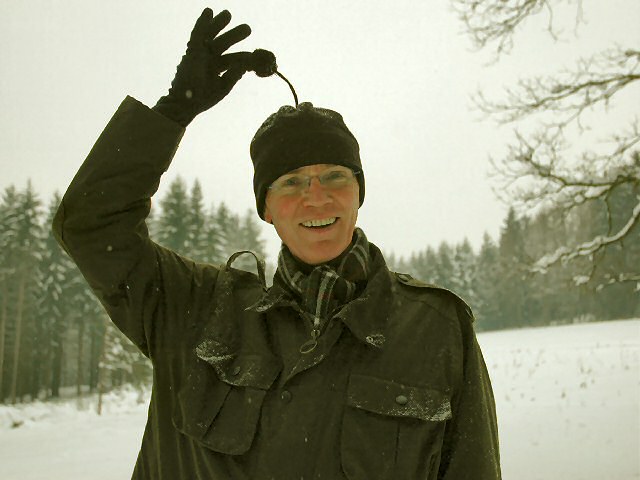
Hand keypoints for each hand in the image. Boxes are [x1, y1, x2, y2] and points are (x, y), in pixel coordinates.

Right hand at [154, 8, 251, 125]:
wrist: (187, 103)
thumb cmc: (203, 98)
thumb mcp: (223, 87)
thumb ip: (234, 75)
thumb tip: (246, 65)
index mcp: (216, 69)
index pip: (232, 60)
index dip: (243, 57)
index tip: (253, 55)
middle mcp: (209, 60)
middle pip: (223, 43)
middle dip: (235, 35)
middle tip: (247, 28)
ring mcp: (200, 55)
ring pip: (211, 36)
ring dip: (219, 24)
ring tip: (228, 14)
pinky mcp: (192, 51)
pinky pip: (197, 34)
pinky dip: (202, 22)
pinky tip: (208, 11)